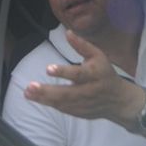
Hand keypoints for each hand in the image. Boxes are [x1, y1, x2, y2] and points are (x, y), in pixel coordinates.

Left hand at [23, 30, 142, 122]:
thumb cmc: (105, 73)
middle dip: (47, 91)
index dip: (63, 72)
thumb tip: (68, 32)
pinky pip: (63, 109)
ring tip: (27, 92)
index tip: (48, 69)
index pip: (78, 74)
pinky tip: (36, 98)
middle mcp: (88, 91)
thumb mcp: (98, 56)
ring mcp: (83, 104)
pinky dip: (49, 104)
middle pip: (67, 93)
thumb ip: (82, 46)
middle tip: (30, 86)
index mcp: (94, 75)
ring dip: (43, 98)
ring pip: (62, 103)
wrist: (118, 100)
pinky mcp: (80, 112)